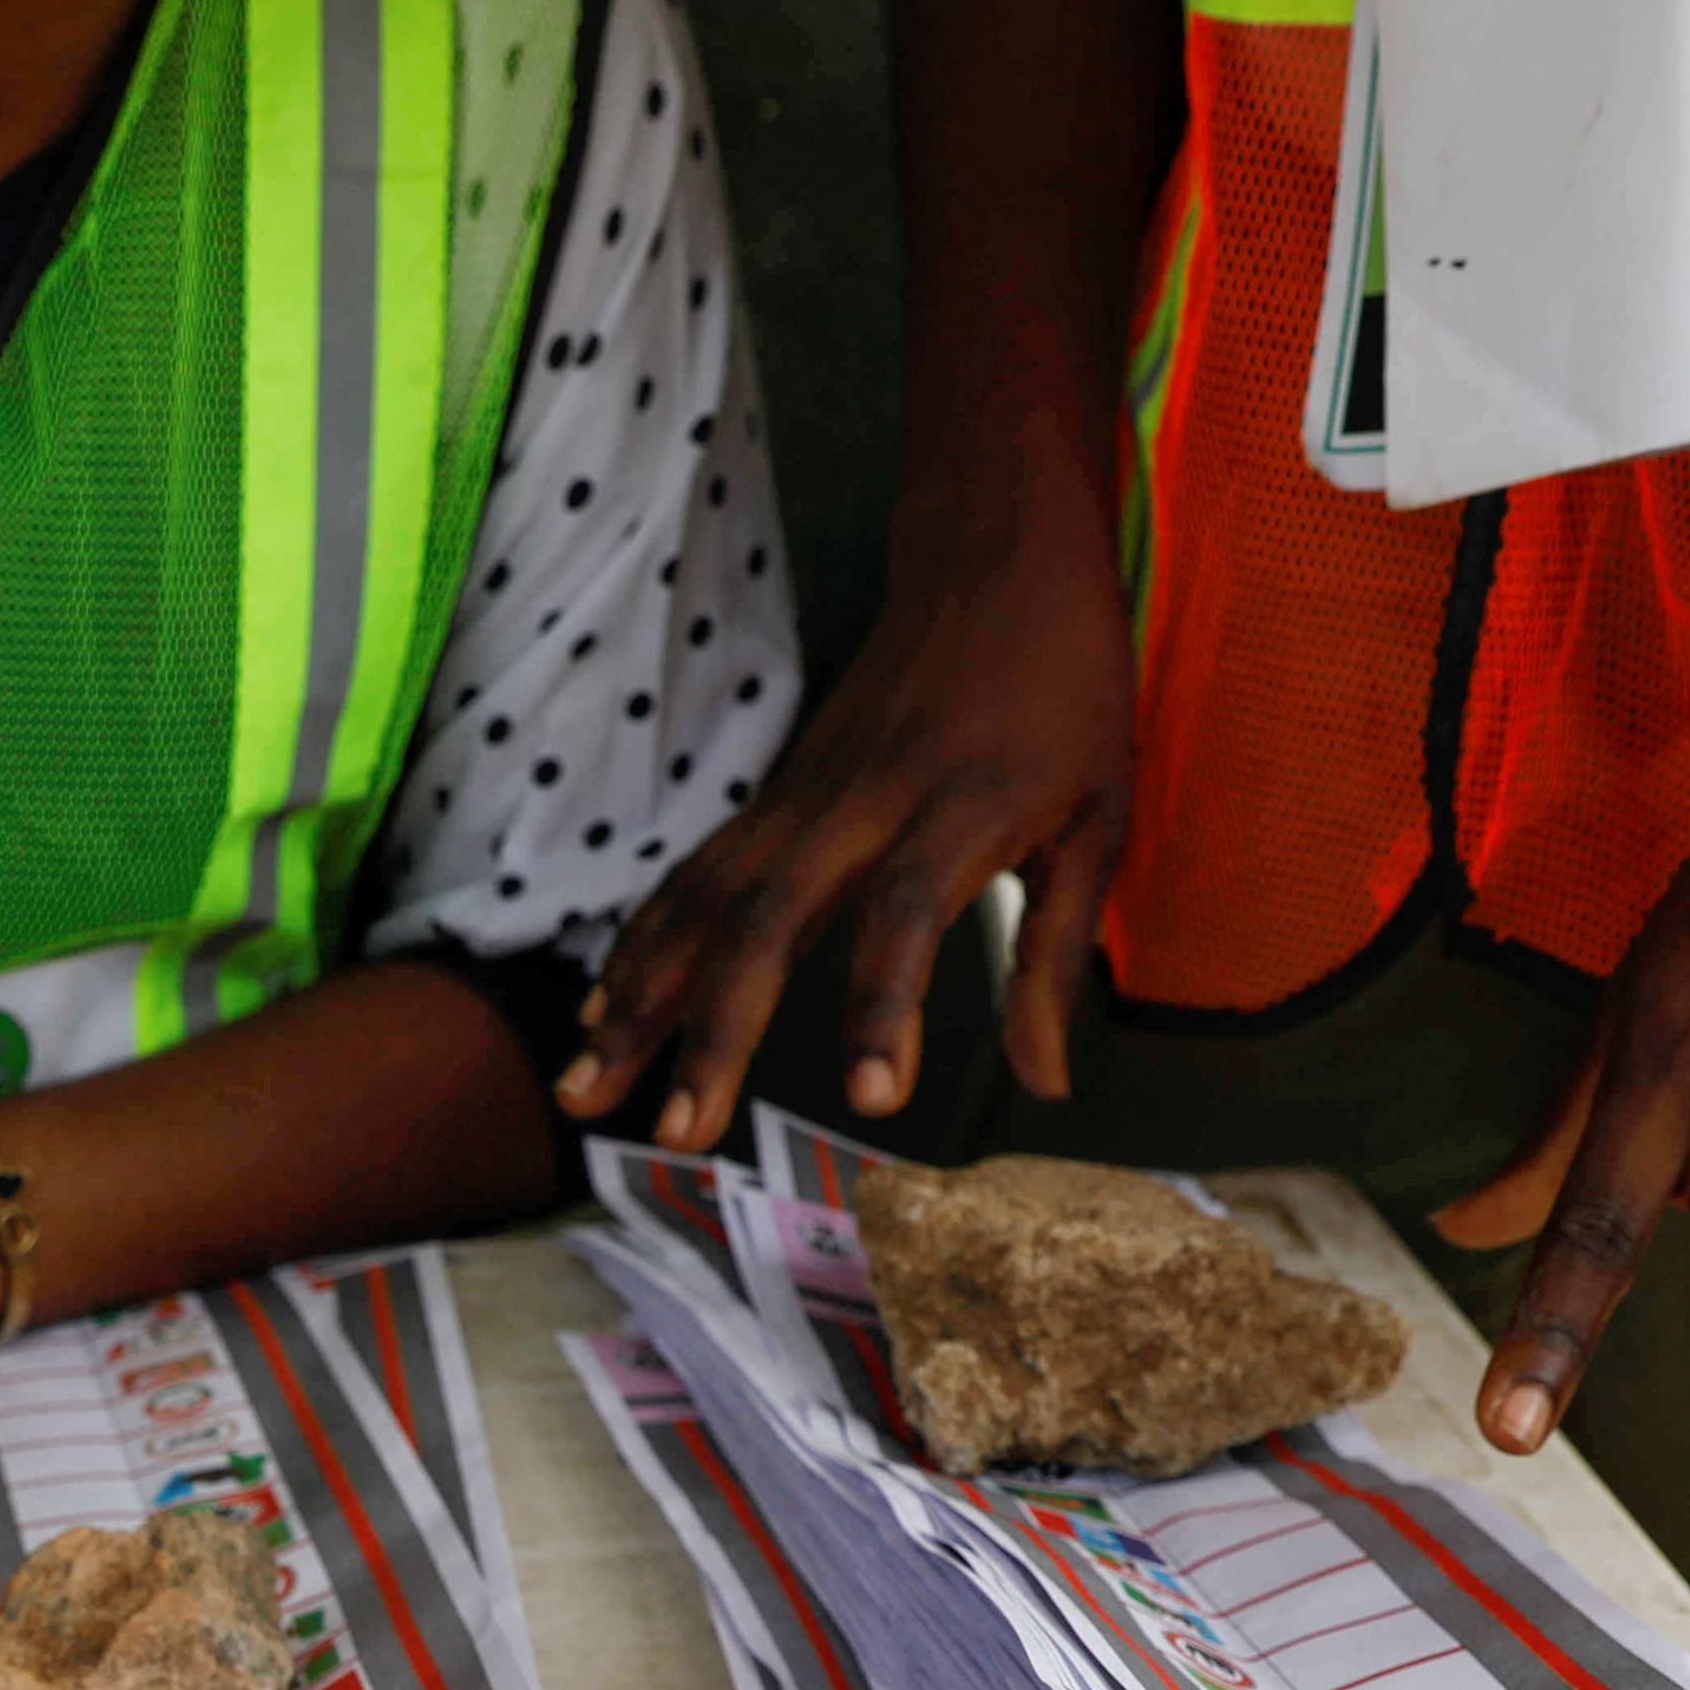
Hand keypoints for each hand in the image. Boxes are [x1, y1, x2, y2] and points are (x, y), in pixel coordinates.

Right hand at [556, 473, 1136, 1147]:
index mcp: (962, 811)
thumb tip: (1049, 1085)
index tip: (871, 1099)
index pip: (907, 912)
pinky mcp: (774, 795)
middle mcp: (864, 803)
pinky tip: (598, 1011)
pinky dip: (640, 944)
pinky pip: (693, 875)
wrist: (994, 555)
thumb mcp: (1101, 820)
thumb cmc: (1066, 695)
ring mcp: (804, 795)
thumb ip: (1060, 955)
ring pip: (705, 900)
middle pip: (769, 918)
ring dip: (641, 998)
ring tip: (588, 1088)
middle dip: (715, 1031)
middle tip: (681, 1134)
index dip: (883, 1003)